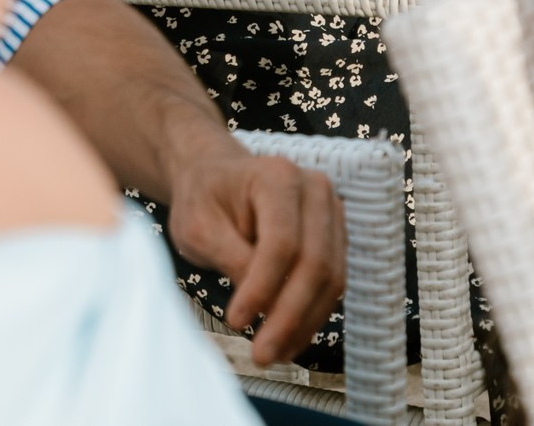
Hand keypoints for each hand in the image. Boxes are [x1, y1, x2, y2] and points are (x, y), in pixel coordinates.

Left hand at [165, 140, 345, 364]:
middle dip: (289, 316)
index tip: (236, 320)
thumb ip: (230, 259)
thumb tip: (262, 304)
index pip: (281, 242)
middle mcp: (314, 190)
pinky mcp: (334, 237)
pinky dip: (311, 315)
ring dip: (305, 323)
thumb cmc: (203, 198)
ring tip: (274, 354)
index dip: (262, 288)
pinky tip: (288, 339)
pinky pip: (331, 283)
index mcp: (278, 178)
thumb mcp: (199, 227)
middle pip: (315, 263)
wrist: (216, 178)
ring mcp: (330, 213)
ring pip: (331, 278)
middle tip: (262, 354)